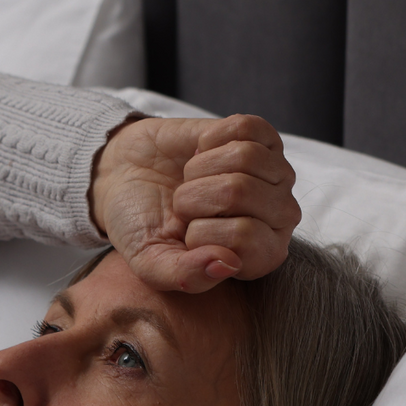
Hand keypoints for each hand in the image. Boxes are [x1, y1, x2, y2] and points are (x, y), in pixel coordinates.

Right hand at [90, 114, 299, 292]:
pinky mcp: (264, 137)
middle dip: (195, 196)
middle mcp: (278, 216)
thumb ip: (186, 276)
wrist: (126, 177)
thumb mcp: (151, 263)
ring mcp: (276, 174)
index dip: (199, 233)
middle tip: (183, 205)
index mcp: (259, 256)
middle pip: (241, 192)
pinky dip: (210, 139)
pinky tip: (202, 153)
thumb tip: (228, 263)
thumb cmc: (142, 225)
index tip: (186, 235)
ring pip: (244, 157)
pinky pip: (244, 128)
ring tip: (191, 180)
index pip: (243, 239)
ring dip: (200, 168)